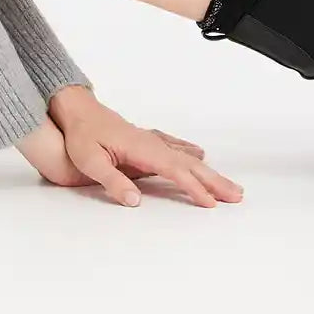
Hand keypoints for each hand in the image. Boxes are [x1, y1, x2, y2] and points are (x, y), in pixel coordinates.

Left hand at [50, 94, 243, 207]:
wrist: (76, 110)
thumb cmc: (81, 135)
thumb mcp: (89, 161)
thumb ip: (112, 181)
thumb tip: (134, 200)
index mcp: (140, 148)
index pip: (174, 170)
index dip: (193, 187)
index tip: (210, 202)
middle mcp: (150, 143)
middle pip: (189, 164)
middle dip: (214, 180)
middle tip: (237, 196)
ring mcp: (150, 140)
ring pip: (186, 157)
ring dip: (208, 171)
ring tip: (228, 185)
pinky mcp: (145, 139)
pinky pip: (175, 148)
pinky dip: (190, 154)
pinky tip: (199, 156)